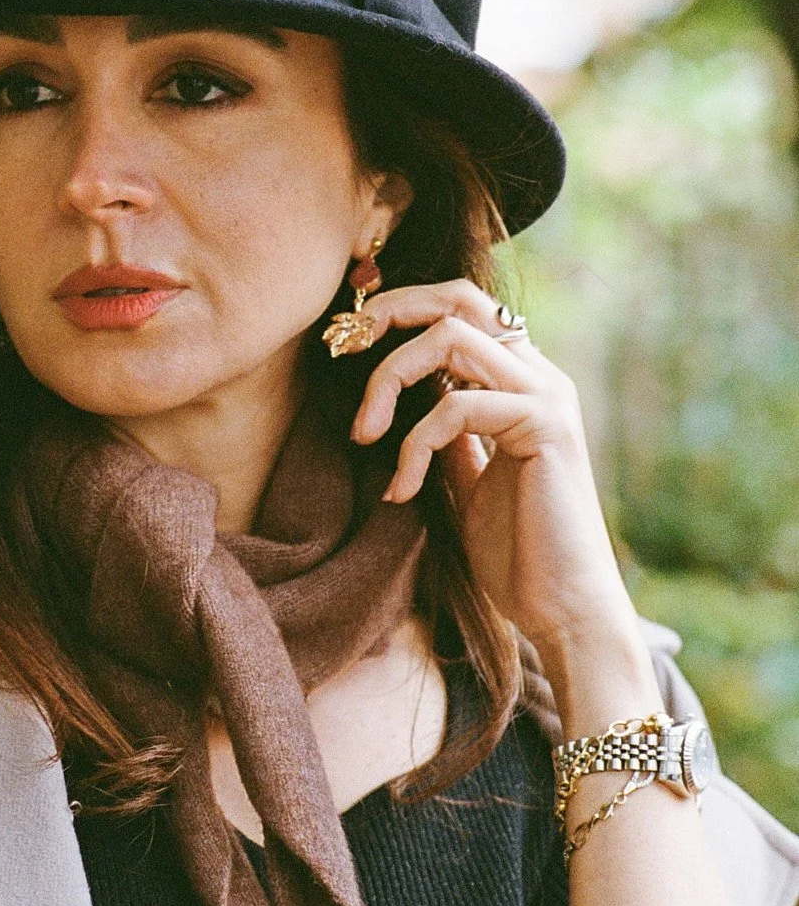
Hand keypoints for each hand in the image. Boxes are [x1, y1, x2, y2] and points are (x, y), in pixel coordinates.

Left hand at [349, 280, 646, 669]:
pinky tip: (402, 490)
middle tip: (344, 346)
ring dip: (390, 380)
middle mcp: (540, 375)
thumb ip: (446, 432)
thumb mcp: (465, 477)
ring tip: (363, 435)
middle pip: (459, 298)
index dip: (399, 310)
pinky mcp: (545, 426)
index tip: (347, 343)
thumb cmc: (516, 552)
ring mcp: (547, 396)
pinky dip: (414, 445)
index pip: (460, 308)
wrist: (562, 607)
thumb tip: (401, 400)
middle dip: (390, 311)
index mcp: (521, 381)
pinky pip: (456, 406)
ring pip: (450, 338)